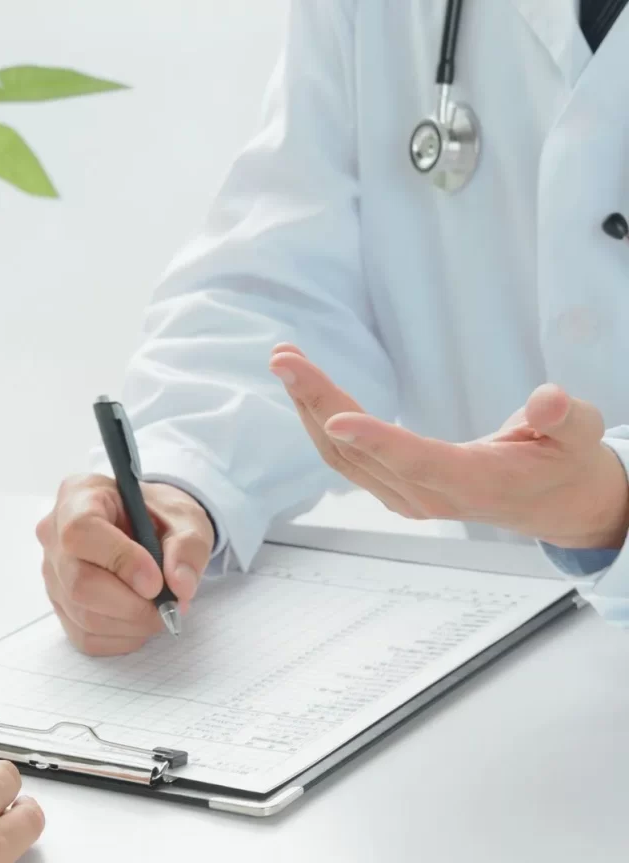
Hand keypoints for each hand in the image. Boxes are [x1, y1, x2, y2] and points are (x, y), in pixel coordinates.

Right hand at [37, 474, 214, 654]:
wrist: (150, 529)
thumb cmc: (160, 516)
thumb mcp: (186, 519)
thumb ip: (188, 547)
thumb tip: (179, 586)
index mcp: (79, 496)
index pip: (81, 531)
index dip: (120, 560)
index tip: (156, 581)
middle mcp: (54, 534)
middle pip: (79, 583)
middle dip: (132, 604)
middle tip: (169, 604)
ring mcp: (53, 573)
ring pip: (84, 615)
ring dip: (132, 624)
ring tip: (161, 610)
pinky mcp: (61, 605)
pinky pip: (86, 636)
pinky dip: (123, 637)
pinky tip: (142, 620)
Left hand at [269, 345, 628, 549]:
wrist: (549, 501)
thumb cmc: (563, 461)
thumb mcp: (580, 434)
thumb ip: (565, 418)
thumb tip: (549, 401)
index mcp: (472, 482)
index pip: (417, 460)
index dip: (376, 440)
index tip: (336, 418)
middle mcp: (427, 494)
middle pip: (360, 452)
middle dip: (318, 401)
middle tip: (285, 358)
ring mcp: (404, 495)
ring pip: (341, 455)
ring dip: (308, 406)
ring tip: (285, 360)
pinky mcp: (391, 487)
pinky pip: (343, 457)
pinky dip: (318, 419)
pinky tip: (303, 389)